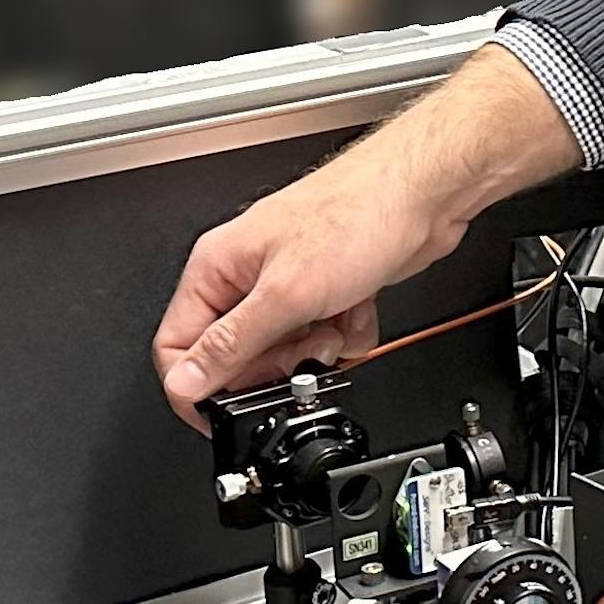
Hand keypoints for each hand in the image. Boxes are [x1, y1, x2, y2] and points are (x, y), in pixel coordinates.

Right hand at [150, 45, 579, 428]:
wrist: (424, 194)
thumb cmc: (357, 215)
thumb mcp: (285, 294)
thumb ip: (231, 344)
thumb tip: (184, 383)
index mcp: (216, 268)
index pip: (179, 346)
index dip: (201, 385)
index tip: (232, 410)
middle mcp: (247, 274)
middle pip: (236, 355)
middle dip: (275, 364)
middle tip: (302, 353)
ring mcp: (290, 283)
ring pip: (285, 351)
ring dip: (315, 351)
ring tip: (335, 328)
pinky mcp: (328, 291)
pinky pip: (323, 339)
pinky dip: (345, 335)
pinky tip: (358, 311)